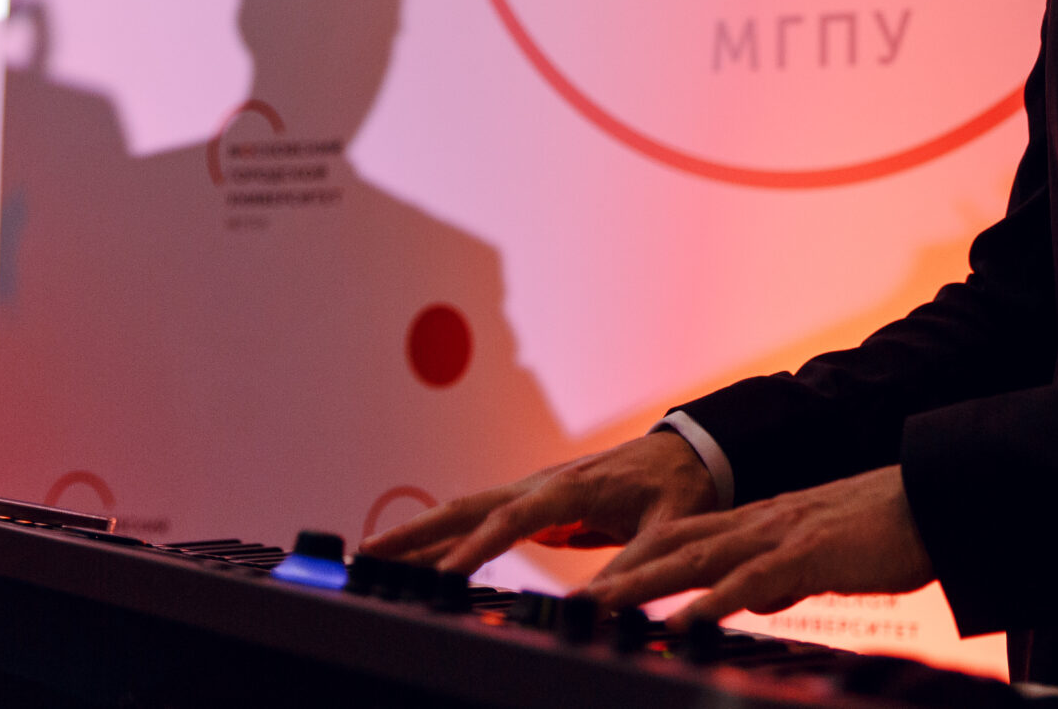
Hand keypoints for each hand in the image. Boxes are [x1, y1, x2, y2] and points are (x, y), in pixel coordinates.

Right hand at [362, 430, 721, 575]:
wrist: (691, 450)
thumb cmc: (680, 485)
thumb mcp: (666, 529)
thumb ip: (632, 567)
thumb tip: (594, 608)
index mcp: (571, 487)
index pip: (510, 520)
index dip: (474, 548)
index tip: (442, 576)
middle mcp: (544, 483)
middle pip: (468, 506)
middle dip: (416, 530)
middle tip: (366, 554)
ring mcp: (536, 490)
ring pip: (468, 509)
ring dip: (422, 531)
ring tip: (374, 556)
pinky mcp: (538, 502)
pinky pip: (483, 517)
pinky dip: (447, 532)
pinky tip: (425, 553)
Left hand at [582, 464, 934, 623]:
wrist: (933, 498)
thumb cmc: (884, 532)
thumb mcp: (820, 557)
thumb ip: (783, 575)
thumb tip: (758, 600)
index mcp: (760, 524)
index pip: (682, 540)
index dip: (637, 562)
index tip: (596, 587)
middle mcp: (758, 524)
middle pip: (672, 547)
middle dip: (619, 575)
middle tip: (571, 603)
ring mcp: (779, 536)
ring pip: (695, 560)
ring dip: (643, 586)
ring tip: (597, 609)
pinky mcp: (807, 554)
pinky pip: (750, 582)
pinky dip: (712, 603)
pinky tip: (682, 624)